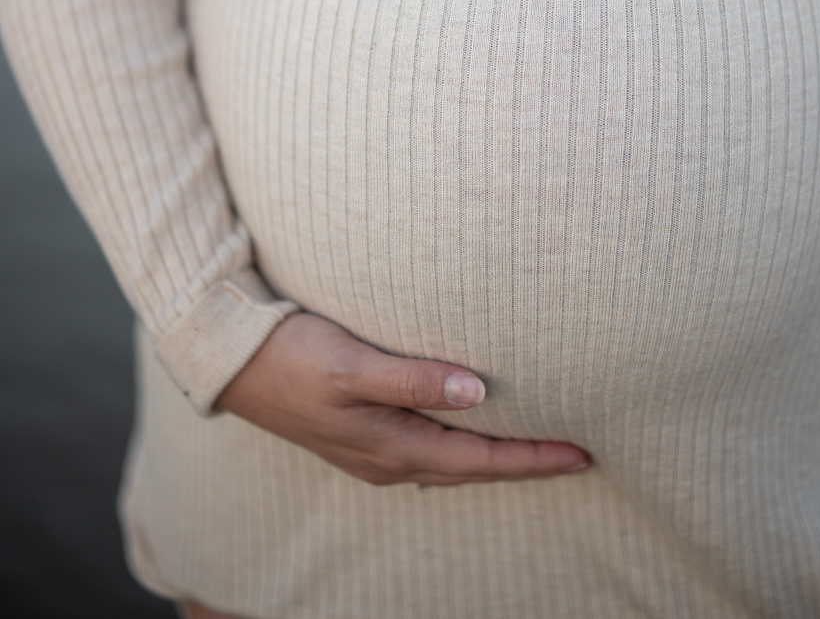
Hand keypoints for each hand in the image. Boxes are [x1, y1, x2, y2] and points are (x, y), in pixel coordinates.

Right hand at [215, 314, 589, 484]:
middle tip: (577, 450)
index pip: (482, 461)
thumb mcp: (353, 364)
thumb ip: (414, 379)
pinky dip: (463, 439)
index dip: (534, 458)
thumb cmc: (293, 357)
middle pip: (474, 467)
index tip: (583, 452)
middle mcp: (389, 458)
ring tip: (537, 440)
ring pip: (452, 459)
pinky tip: (472, 423)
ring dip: (495, 453)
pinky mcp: (361, 431)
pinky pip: (430, 445)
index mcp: (393, 448)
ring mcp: (373, 449)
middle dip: (526, 462)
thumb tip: (478, 393)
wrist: (231, 363)